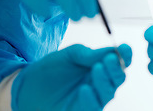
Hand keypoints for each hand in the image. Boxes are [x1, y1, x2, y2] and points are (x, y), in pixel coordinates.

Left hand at [12, 44, 131, 110]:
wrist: (27, 87)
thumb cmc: (51, 69)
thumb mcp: (70, 55)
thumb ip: (89, 54)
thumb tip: (111, 51)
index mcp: (100, 65)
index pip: (120, 61)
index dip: (125, 55)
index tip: (124, 48)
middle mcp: (100, 82)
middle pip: (119, 78)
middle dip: (117, 68)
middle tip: (110, 58)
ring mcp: (93, 98)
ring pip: (109, 92)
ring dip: (105, 80)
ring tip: (97, 68)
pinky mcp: (83, 110)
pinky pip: (93, 107)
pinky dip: (91, 98)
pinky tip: (84, 88)